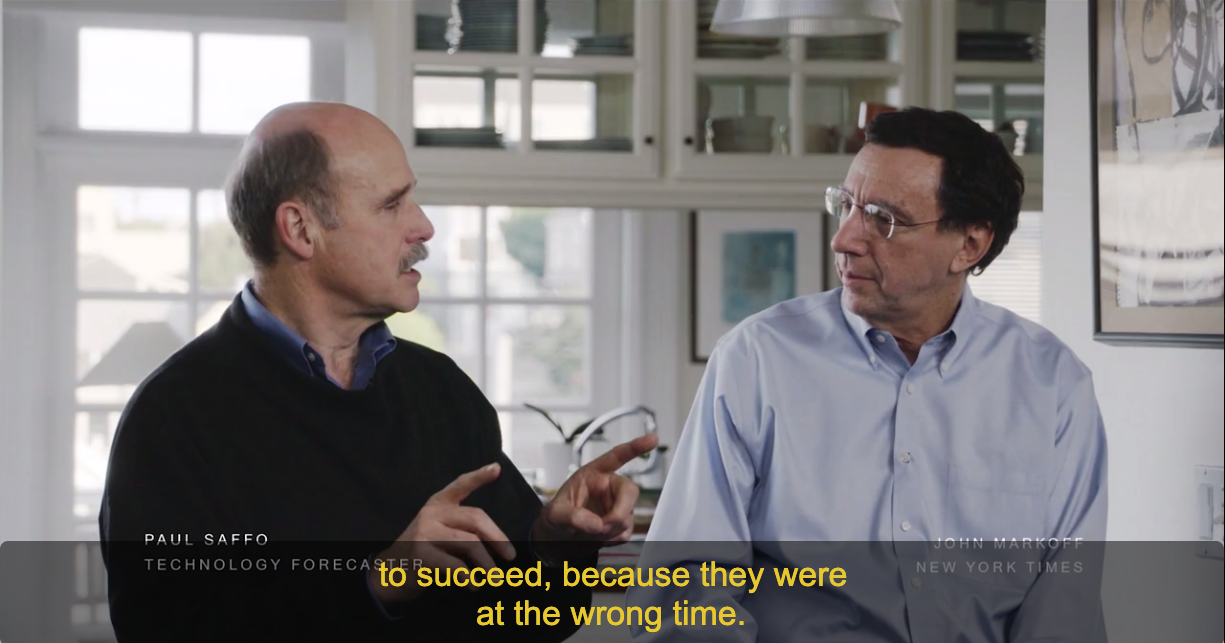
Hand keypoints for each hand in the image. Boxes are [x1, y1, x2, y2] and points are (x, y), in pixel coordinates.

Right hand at [369, 463, 516, 605]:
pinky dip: (469, 578)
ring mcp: (425, 532)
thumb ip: (464, 530)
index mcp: (439, 503)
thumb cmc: (423, 551)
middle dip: (497, 538)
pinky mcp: (421, 553)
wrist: (389, 572)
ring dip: (487, 563)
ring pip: (470, 543)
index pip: (461, 485)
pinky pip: (456, 565)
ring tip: (494, 577)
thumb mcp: (441, 532)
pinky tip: (472, 584)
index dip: (479, 477)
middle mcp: (432, 513)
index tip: (496, 468)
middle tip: (510, 555)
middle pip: (475, 518)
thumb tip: (498, 546)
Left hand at [532, 434, 658, 561]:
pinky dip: (612, 539)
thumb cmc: (555, 519)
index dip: (634, 448)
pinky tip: (597, 537)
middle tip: (604, 527)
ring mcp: (617, 506)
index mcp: (593, 474)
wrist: (558, 540)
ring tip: (587, 533)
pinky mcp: (621, 524)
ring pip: (627, 516)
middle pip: (630, 490)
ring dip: (610, 529)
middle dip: (621, 511)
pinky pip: (626, 532)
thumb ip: (572, 516)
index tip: (652, 439)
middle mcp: (609, 487)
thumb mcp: (555, 514)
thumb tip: (597, 524)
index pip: (616, 457)